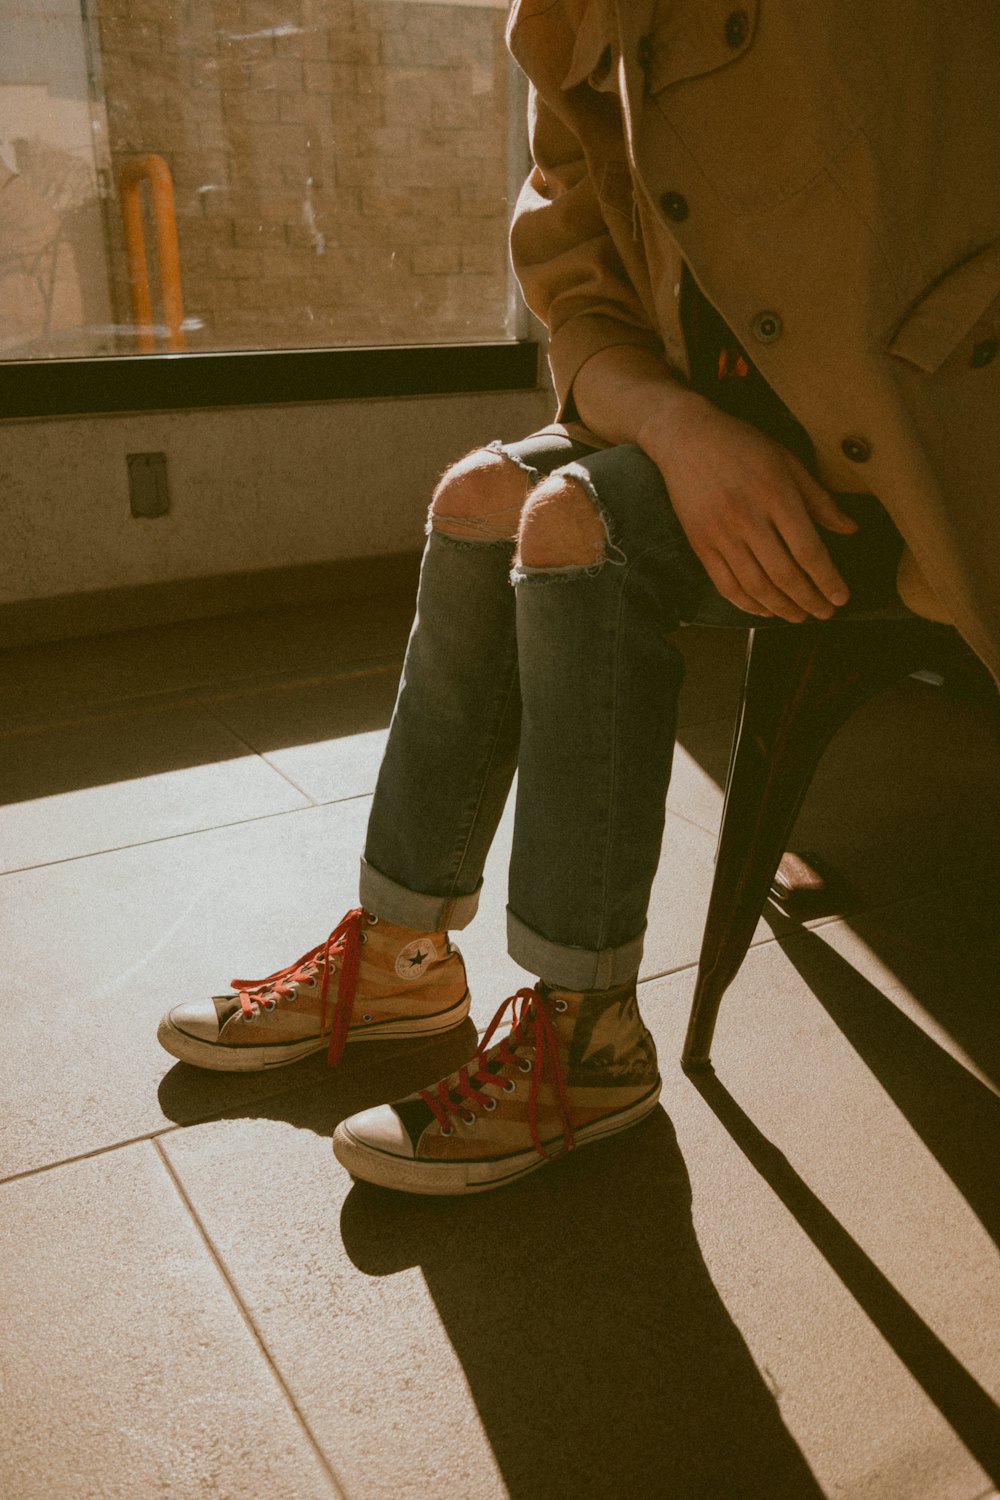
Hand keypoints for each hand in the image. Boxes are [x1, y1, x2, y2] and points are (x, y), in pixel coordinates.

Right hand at [639, 393, 858, 621]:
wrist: (684, 436)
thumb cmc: (741, 444)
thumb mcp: (787, 460)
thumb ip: (818, 498)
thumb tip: (849, 529)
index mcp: (775, 494)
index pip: (807, 549)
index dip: (827, 579)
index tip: (841, 597)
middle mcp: (747, 517)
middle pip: (784, 574)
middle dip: (809, 600)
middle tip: (825, 613)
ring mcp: (720, 533)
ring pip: (755, 585)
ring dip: (781, 608)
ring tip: (799, 616)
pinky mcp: (699, 543)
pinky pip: (725, 584)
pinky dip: (747, 603)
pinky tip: (764, 610)